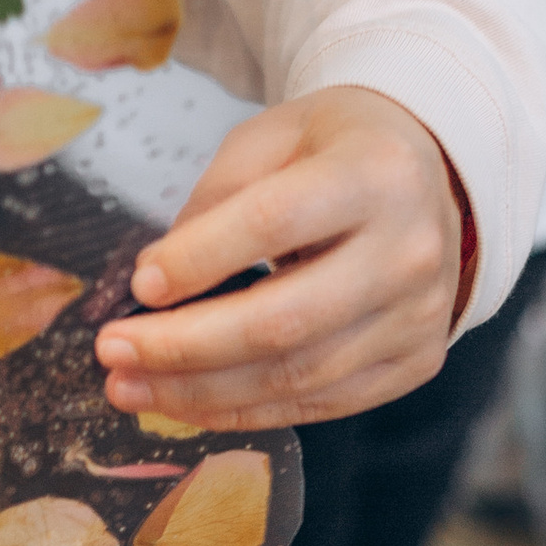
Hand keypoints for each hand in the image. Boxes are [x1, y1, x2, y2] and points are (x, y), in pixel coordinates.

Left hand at [93, 91, 464, 430]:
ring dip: (200, 392)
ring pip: (296, 377)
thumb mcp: (277, 135)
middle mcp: (411, 250)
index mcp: (378, 172)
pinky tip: (186, 403)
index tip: (139, 286)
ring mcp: (420, 316)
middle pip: (283, 320)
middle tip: (111, 352)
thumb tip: (157, 284)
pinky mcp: (415, 362)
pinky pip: (319, 404)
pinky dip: (243, 410)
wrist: (434, 181)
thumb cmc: (339, 152)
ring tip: (129, 387)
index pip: (274, 222)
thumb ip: (219, 196)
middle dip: (183, 347)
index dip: (200, 259)